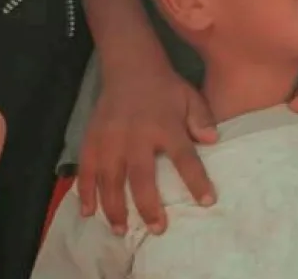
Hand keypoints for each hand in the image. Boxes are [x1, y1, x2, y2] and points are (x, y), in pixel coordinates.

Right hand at [76, 68, 215, 235]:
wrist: (130, 66)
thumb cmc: (165, 88)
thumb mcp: (190, 97)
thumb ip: (202, 119)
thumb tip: (212, 141)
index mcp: (165, 126)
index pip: (185, 158)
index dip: (196, 181)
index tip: (207, 201)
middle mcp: (136, 136)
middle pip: (141, 178)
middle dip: (149, 206)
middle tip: (157, 229)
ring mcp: (110, 140)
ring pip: (110, 180)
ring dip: (114, 208)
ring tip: (120, 230)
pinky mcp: (91, 140)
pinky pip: (86, 170)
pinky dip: (85, 192)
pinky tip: (88, 212)